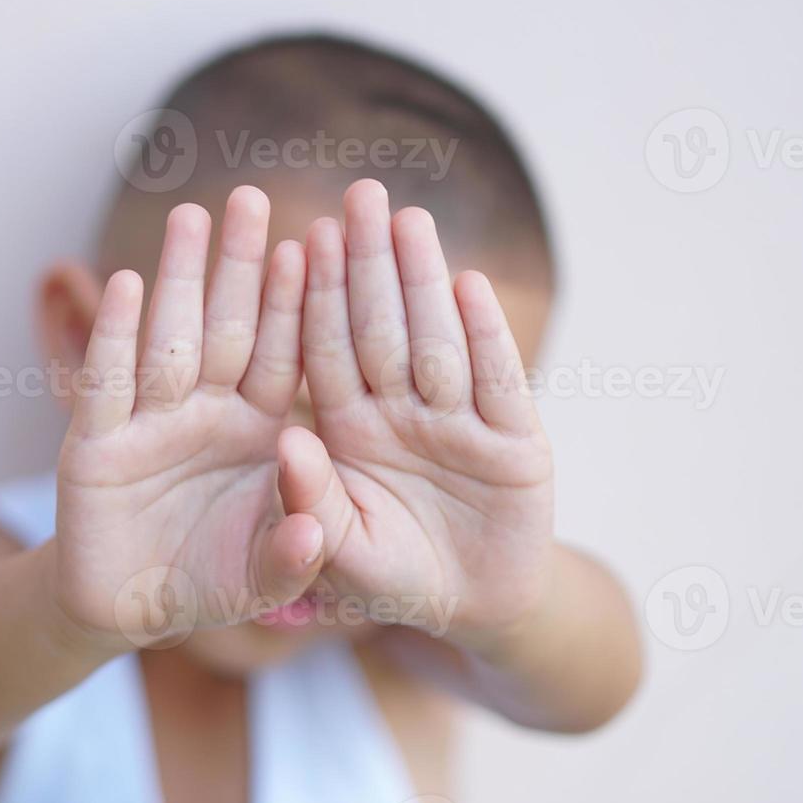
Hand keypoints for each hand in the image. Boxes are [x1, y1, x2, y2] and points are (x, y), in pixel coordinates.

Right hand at [54, 186, 324, 648]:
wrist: (123, 608)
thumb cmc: (207, 582)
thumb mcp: (261, 579)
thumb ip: (292, 558)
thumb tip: (315, 534)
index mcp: (258, 433)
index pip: (280, 358)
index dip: (292, 305)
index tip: (311, 247)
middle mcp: (206, 414)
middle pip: (226, 329)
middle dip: (238, 266)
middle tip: (253, 197)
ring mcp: (149, 423)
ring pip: (168, 339)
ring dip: (179, 278)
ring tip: (192, 215)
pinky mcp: (94, 444)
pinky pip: (107, 384)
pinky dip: (114, 337)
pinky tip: (125, 284)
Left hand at [278, 180, 553, 642]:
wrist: (474, 608)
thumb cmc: (393, 577)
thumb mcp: (342, 552)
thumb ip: (311, 500)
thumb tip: (287, 440)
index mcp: (351, 431)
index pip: (330, 352)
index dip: (321, 296)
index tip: (306, 237)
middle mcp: (402, 413)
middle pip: (383, 329)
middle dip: (371, 264)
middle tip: (359, 195)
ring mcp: (460, 423)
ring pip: (438, 342)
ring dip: (424, 282)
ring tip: (410, 220)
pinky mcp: (516, 443)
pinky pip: (499, 384)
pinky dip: (486, 339)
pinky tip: (469, 287)